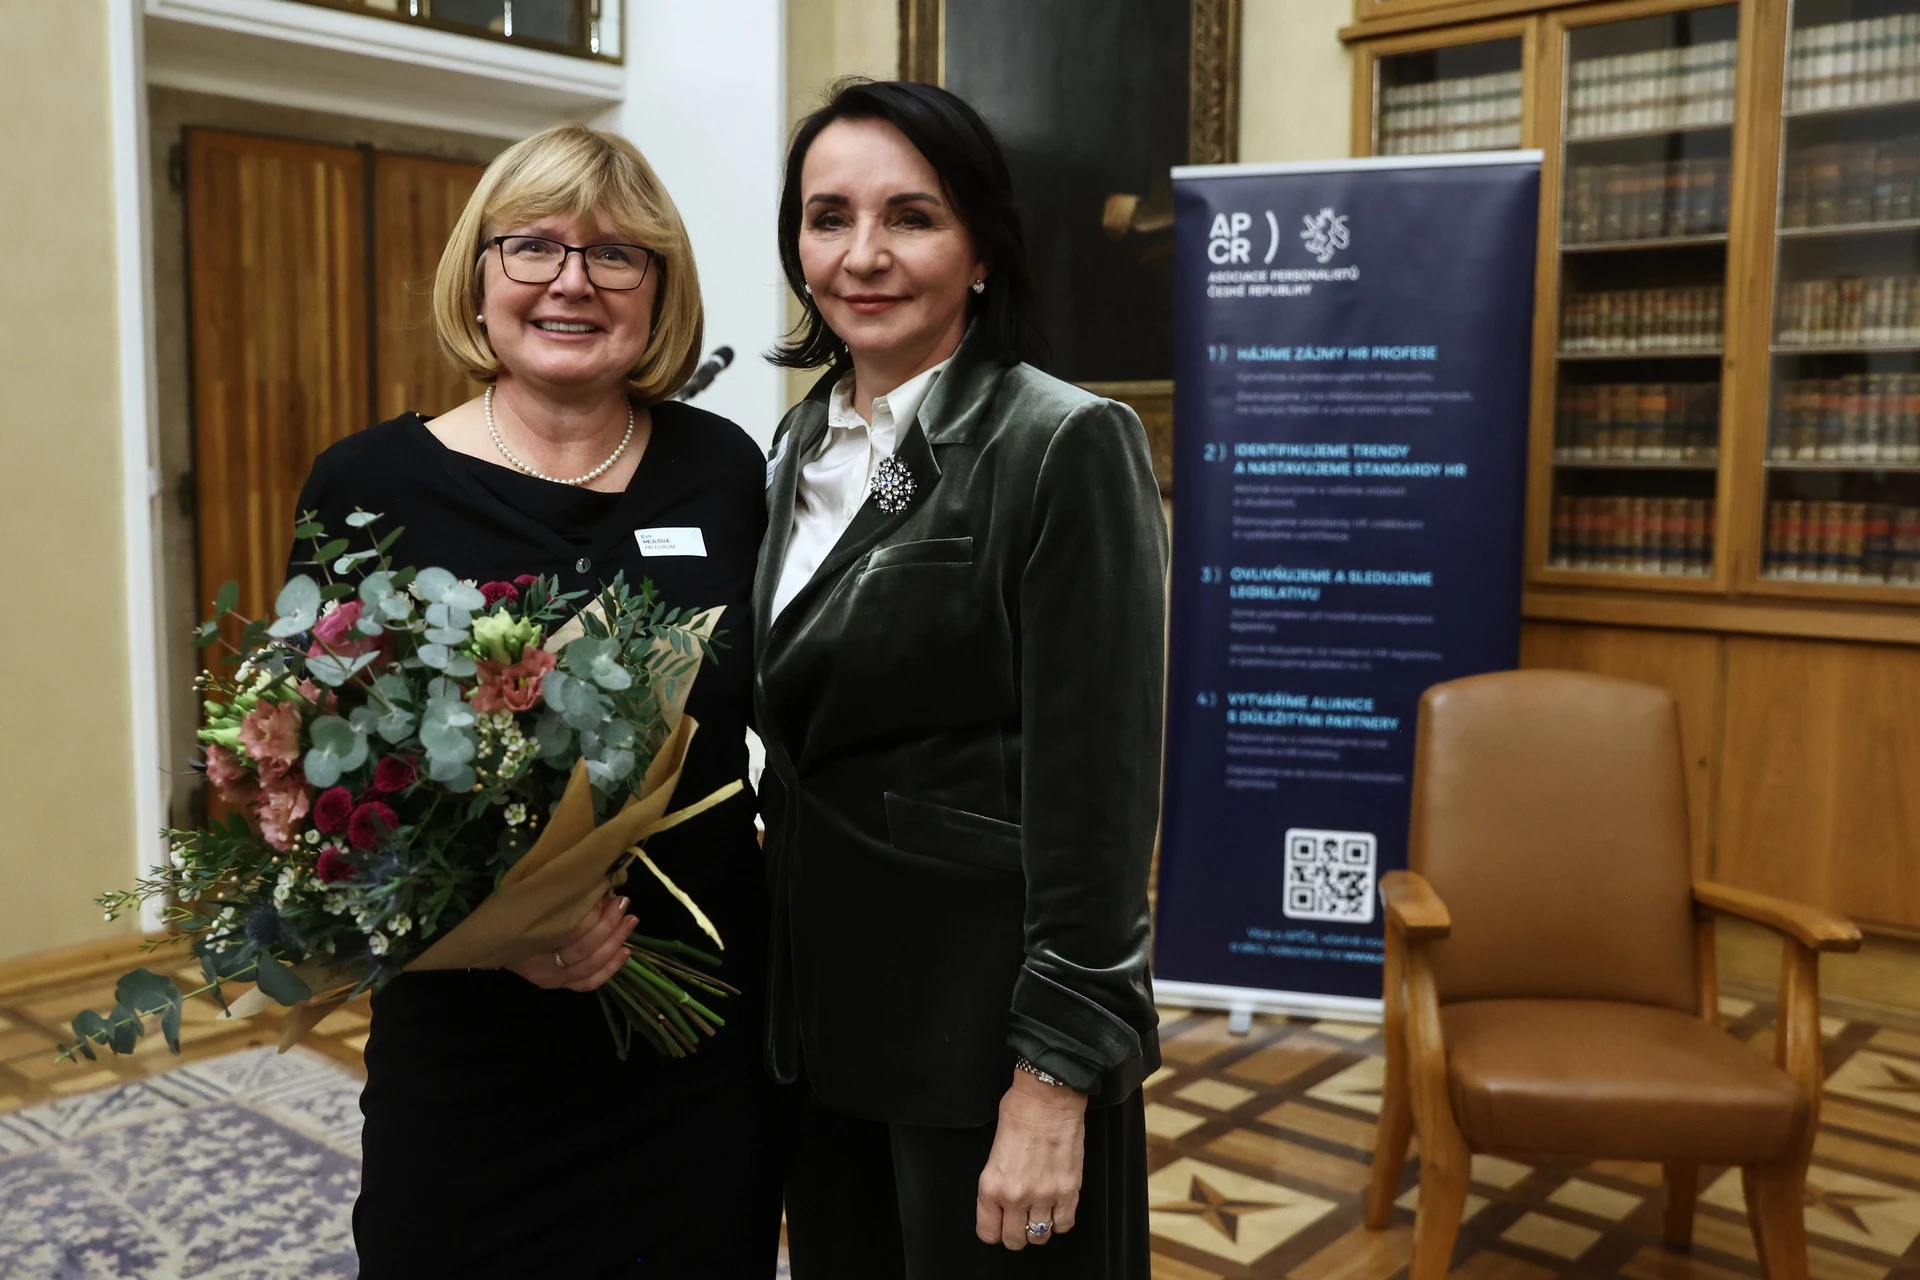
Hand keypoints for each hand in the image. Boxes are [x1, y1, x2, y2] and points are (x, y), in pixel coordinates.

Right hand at [507, 895, 634, 992]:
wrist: (487, 946)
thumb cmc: (506, 919)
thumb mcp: (522, 904)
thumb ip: (553, 898)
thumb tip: (592, 883)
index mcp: (528, 946)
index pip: (568, 935)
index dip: (592, 917)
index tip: (608, 896)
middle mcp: (542, 969)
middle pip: (583, 952)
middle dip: (609, 927)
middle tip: (623, 904)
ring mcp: (552, 981)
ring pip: (590, 969)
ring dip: (614, 944)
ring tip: (629, 922)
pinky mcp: (561, 985)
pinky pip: (589, 983)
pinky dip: (610, 969)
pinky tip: (625, 952)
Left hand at [975, 1068, 1088, 1248]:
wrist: (1048, 1098)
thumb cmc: (1018, 1113)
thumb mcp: (993, 1151)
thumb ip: (997, 1180)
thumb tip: (1003, 1198)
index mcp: (991, 1186)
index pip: (988, 1232)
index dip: (994, 1230)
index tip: (998, 1224)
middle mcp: (1016, 1197)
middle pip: (1015, 1240)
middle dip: (1016, 1234)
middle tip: (1019, 1220)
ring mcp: (1044, 1197)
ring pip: (1040, 1236)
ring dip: (1039, 1228)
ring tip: (1039, 1214)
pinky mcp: (1069, 1191)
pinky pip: (1064, 1224)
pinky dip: (1060, 1221)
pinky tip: (1056, 1208)